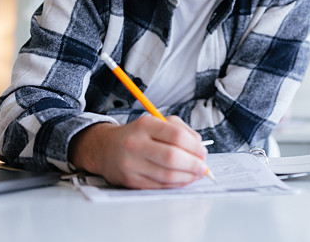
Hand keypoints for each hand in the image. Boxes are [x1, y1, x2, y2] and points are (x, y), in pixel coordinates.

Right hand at [69, 115, 208, 188]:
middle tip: (202, 166)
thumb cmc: (138, 134)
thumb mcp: (157, 122)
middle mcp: (135, 143)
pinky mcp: (130, 180)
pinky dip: (176, 184)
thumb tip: (200, 147)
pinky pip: (159, 185)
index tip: (203, 152)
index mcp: (145, 125)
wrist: (106, 148)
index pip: (176, 136)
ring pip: (166, 175)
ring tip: (196, 174)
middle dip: (193, 164)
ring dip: (187, 177)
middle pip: (172, 157)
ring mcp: (131, 164)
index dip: (195, 147)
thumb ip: (181, 130)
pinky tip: (183, 180)